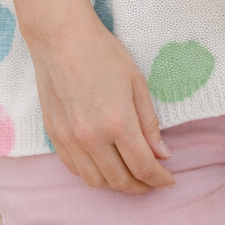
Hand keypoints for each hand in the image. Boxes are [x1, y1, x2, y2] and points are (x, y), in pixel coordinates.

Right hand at [29, 6, 174, 193]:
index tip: (169, 180)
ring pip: (96, 181)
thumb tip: (163, 154)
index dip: (160, 179)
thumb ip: (150, 123)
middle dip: (141, 186)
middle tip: (153, 180)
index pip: (143, 167)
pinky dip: (93, 173)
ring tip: (130, 175)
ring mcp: (70, 139)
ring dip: (117, 184)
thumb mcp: (137, 82)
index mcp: (118, 122)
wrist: (61, 37)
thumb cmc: (103, 53)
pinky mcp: (54, 135)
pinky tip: (104, 164)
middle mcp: (92, 137)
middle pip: (120, 180)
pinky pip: (75, 168)